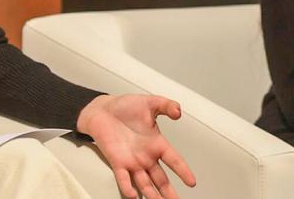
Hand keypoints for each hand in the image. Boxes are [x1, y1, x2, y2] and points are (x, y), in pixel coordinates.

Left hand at [76, 94, 196, 198]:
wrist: (102, 109)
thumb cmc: (124, 107)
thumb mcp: (150, 103)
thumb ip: (166, 105)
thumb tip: (178, 111)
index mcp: (156, 143)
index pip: (174, 160)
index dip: (183, 171)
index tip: (192, 182)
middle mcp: (146, 156)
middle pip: (161, 179)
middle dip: (169, 192)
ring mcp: (132, 161)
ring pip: (145, 183)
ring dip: (152, 195)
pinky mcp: (117, 162)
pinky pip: (123, 178)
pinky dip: (128, 188)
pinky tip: (134, 196)